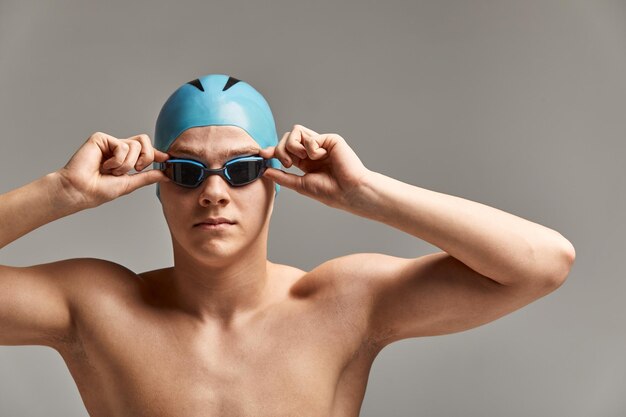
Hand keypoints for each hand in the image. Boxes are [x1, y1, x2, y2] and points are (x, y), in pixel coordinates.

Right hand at [56, 132, 170, 207]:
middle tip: (137, 169)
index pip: (145, 150)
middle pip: (144, 141)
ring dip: (127, 164)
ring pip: (136, 145)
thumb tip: (165, 174)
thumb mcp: (129, 184)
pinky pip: (123, 146)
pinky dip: (117, 161)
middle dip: (146, 157)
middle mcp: (118, 149)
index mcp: (125, 159)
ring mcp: (110, 143)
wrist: (81, 190)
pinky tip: (105, 165)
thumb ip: (147, 177)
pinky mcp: (101, 138)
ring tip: (112, 171)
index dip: (157, 153)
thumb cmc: (99, 190)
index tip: (168, 159)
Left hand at [259, 124, 371, 208]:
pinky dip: (310, 148)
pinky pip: (309, 136)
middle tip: (289, 164)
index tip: (263, 154)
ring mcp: (321, 144)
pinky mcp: (330, 139)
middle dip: (281, 150)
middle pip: (287, 138)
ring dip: (292, 146)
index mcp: (306, 161)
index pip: (285, 149)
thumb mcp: (300, 184)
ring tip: (302, 159)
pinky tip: (321, 157)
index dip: (273, 150)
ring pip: (295, 131)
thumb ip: (282, 177)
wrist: (347, 191)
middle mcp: (312, 151)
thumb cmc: (329, 191)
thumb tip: (265, 171)